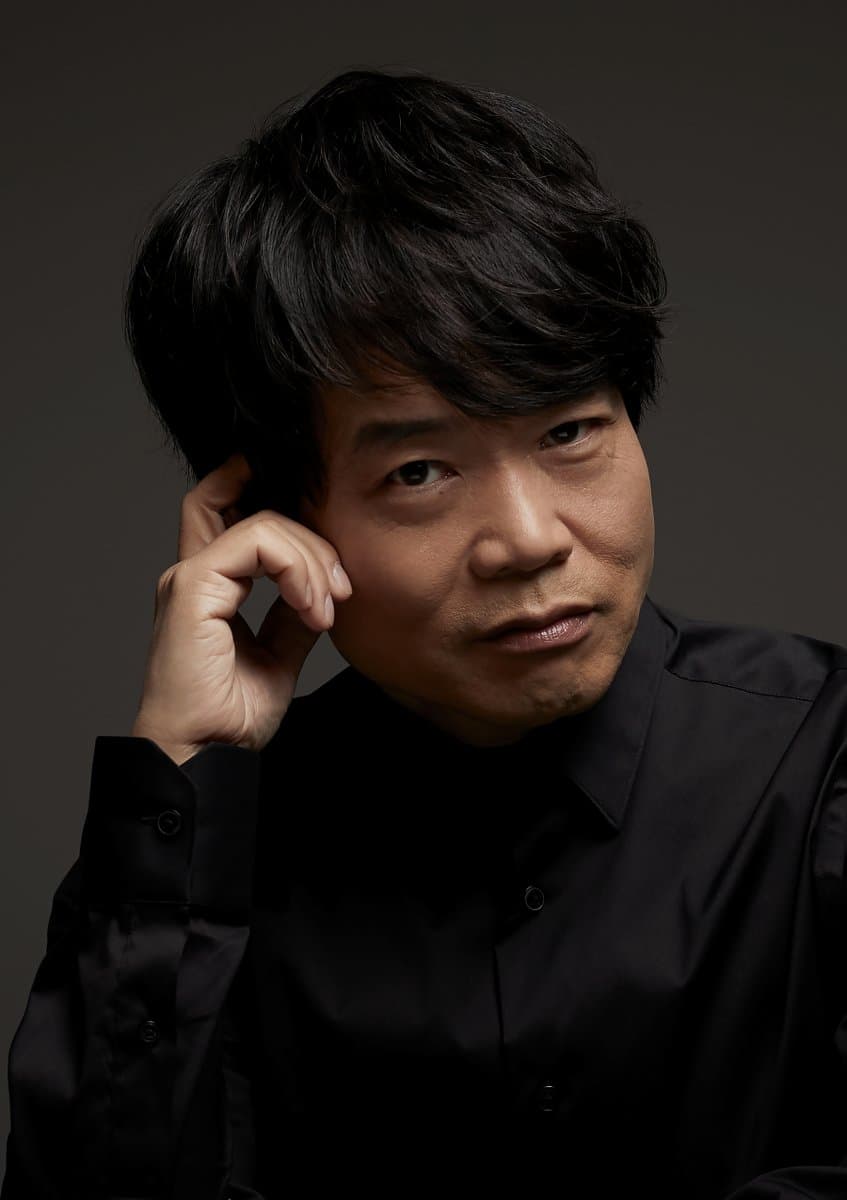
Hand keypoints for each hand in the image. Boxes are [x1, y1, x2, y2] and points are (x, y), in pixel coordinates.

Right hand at [130, 452, 351, 764]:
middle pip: (234, 493)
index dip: (262, 490)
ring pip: (263, 522)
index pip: (224, 507)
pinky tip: (312, 608)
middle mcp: (193, 572)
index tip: (326, 531)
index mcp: (209, 586)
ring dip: (312, 559)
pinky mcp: (193, 587)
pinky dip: (297, 569)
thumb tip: (324, 590)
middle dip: (304, 525)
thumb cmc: (229, 718)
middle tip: (341, 585)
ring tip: (328, 608)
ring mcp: (189, 576)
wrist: (205, 754)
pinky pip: (256, 544)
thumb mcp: (279, 655)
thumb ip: (294, 615)